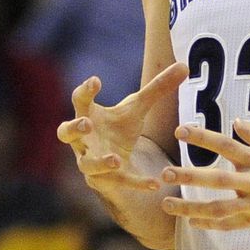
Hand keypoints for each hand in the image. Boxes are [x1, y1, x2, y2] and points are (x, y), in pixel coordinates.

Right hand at [56, 63, 187, 190]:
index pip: (80, 100)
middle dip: (74, 128)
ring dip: (99, 162)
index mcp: (88, 115)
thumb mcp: (138, 107)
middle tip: (86, 124)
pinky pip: (118, 182)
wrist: (118, 160)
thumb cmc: (119, 127)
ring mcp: (90, 160)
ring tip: (115, 160)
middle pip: (65, 133)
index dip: (85, 91)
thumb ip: (158, 87)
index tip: (96, 80)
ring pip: (87, 164)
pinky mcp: (104, 180)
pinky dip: (136, 183)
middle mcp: (83, 139)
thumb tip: (184, 65)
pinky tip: (155, 182)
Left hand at [159, 120, 249, 229]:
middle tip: (164, 174)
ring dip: (190, 208)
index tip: (180, 131)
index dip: (202, 137)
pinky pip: (232, 225)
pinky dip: (211, 225)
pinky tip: (193, 224)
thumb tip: (236, 123)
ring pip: (219, 208)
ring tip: (167, 205)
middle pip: (216, 179)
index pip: (225, 145)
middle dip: (188, 176)